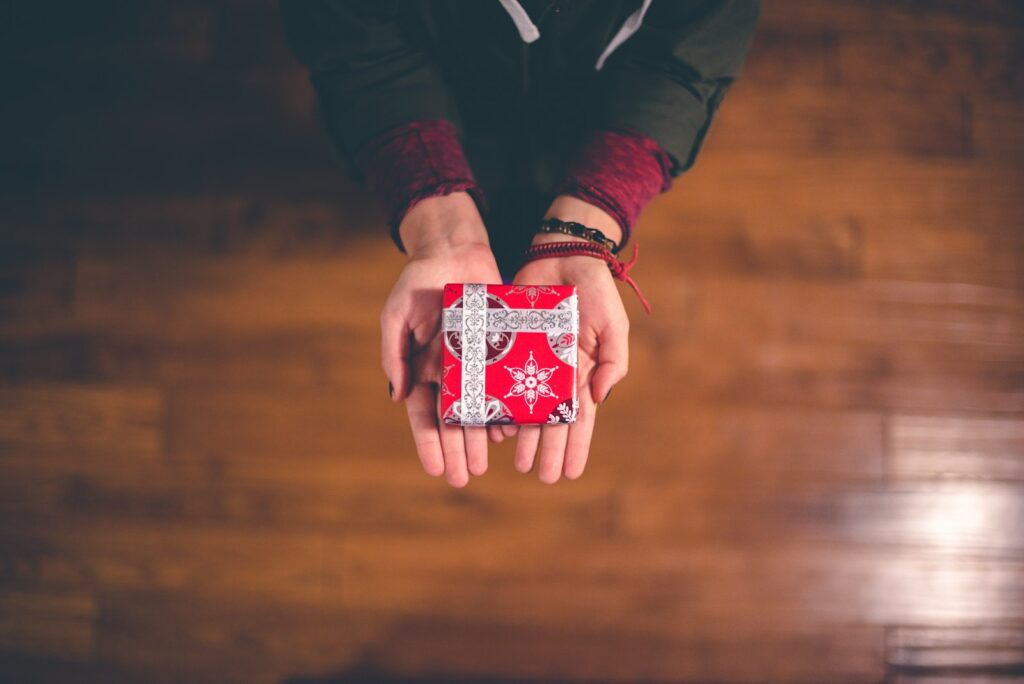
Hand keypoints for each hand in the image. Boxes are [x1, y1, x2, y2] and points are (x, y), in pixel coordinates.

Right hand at [381, 193, 502, 487]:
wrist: (455, 251)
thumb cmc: (420, 281)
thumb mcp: (397, 314)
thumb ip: (394, 353)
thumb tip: (397, 396)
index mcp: (422, 369)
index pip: (424, 415)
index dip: (429, 443)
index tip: (436, 469)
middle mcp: (450, 373)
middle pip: (453, 421)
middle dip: (456, 450)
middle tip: (464, 478)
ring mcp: (476, 364)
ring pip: (479, 409)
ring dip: (480, 438)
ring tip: (484, 463)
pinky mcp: (500, 351)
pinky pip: (504, 386)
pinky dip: (506, 408)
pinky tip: (509, 430)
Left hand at [511, 196, 629, 482]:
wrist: (561, 255)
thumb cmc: (593, 290)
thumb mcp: (613, 325)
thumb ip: (612, 360)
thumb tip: (599, 397)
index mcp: (582, 373)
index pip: (580, 419)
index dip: (576, 446)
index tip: (571, 473)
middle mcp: (555, 374)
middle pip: (550, 421)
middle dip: (547, 450)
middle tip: (541, 476)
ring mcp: (530, 362)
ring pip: (524, 407)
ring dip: (522, 436)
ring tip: (516, 461)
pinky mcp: (507, 346)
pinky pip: (500, 380)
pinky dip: (498, 403)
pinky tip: (494, 426)